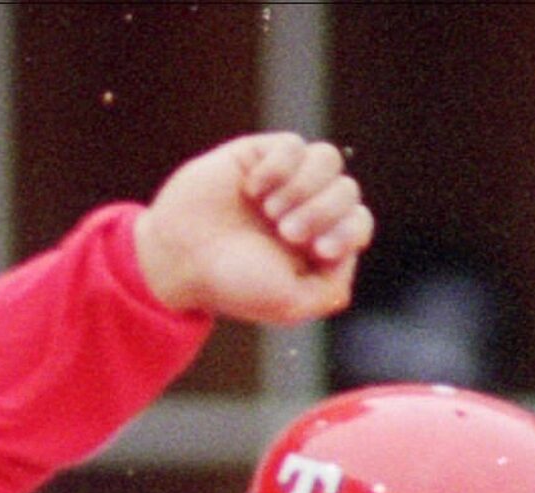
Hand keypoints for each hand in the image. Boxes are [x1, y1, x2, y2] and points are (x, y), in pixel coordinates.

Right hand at [133, 132, 370, 325]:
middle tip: (285, 232)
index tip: (317, 249)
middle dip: (322, 211)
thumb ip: (331, 289)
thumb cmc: (230, 284)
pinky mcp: (259, 155)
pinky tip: (252, 189)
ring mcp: (283, 180)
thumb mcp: (289, 305)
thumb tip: (348, 249)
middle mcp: (303, 209)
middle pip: (347, 190)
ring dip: (302, 187)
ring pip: (328, 159)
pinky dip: (277, 168)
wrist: (178, 258)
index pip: (357, 222)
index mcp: (314, 244)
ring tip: (269, 210)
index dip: (347, 230)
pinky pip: (293, 145)